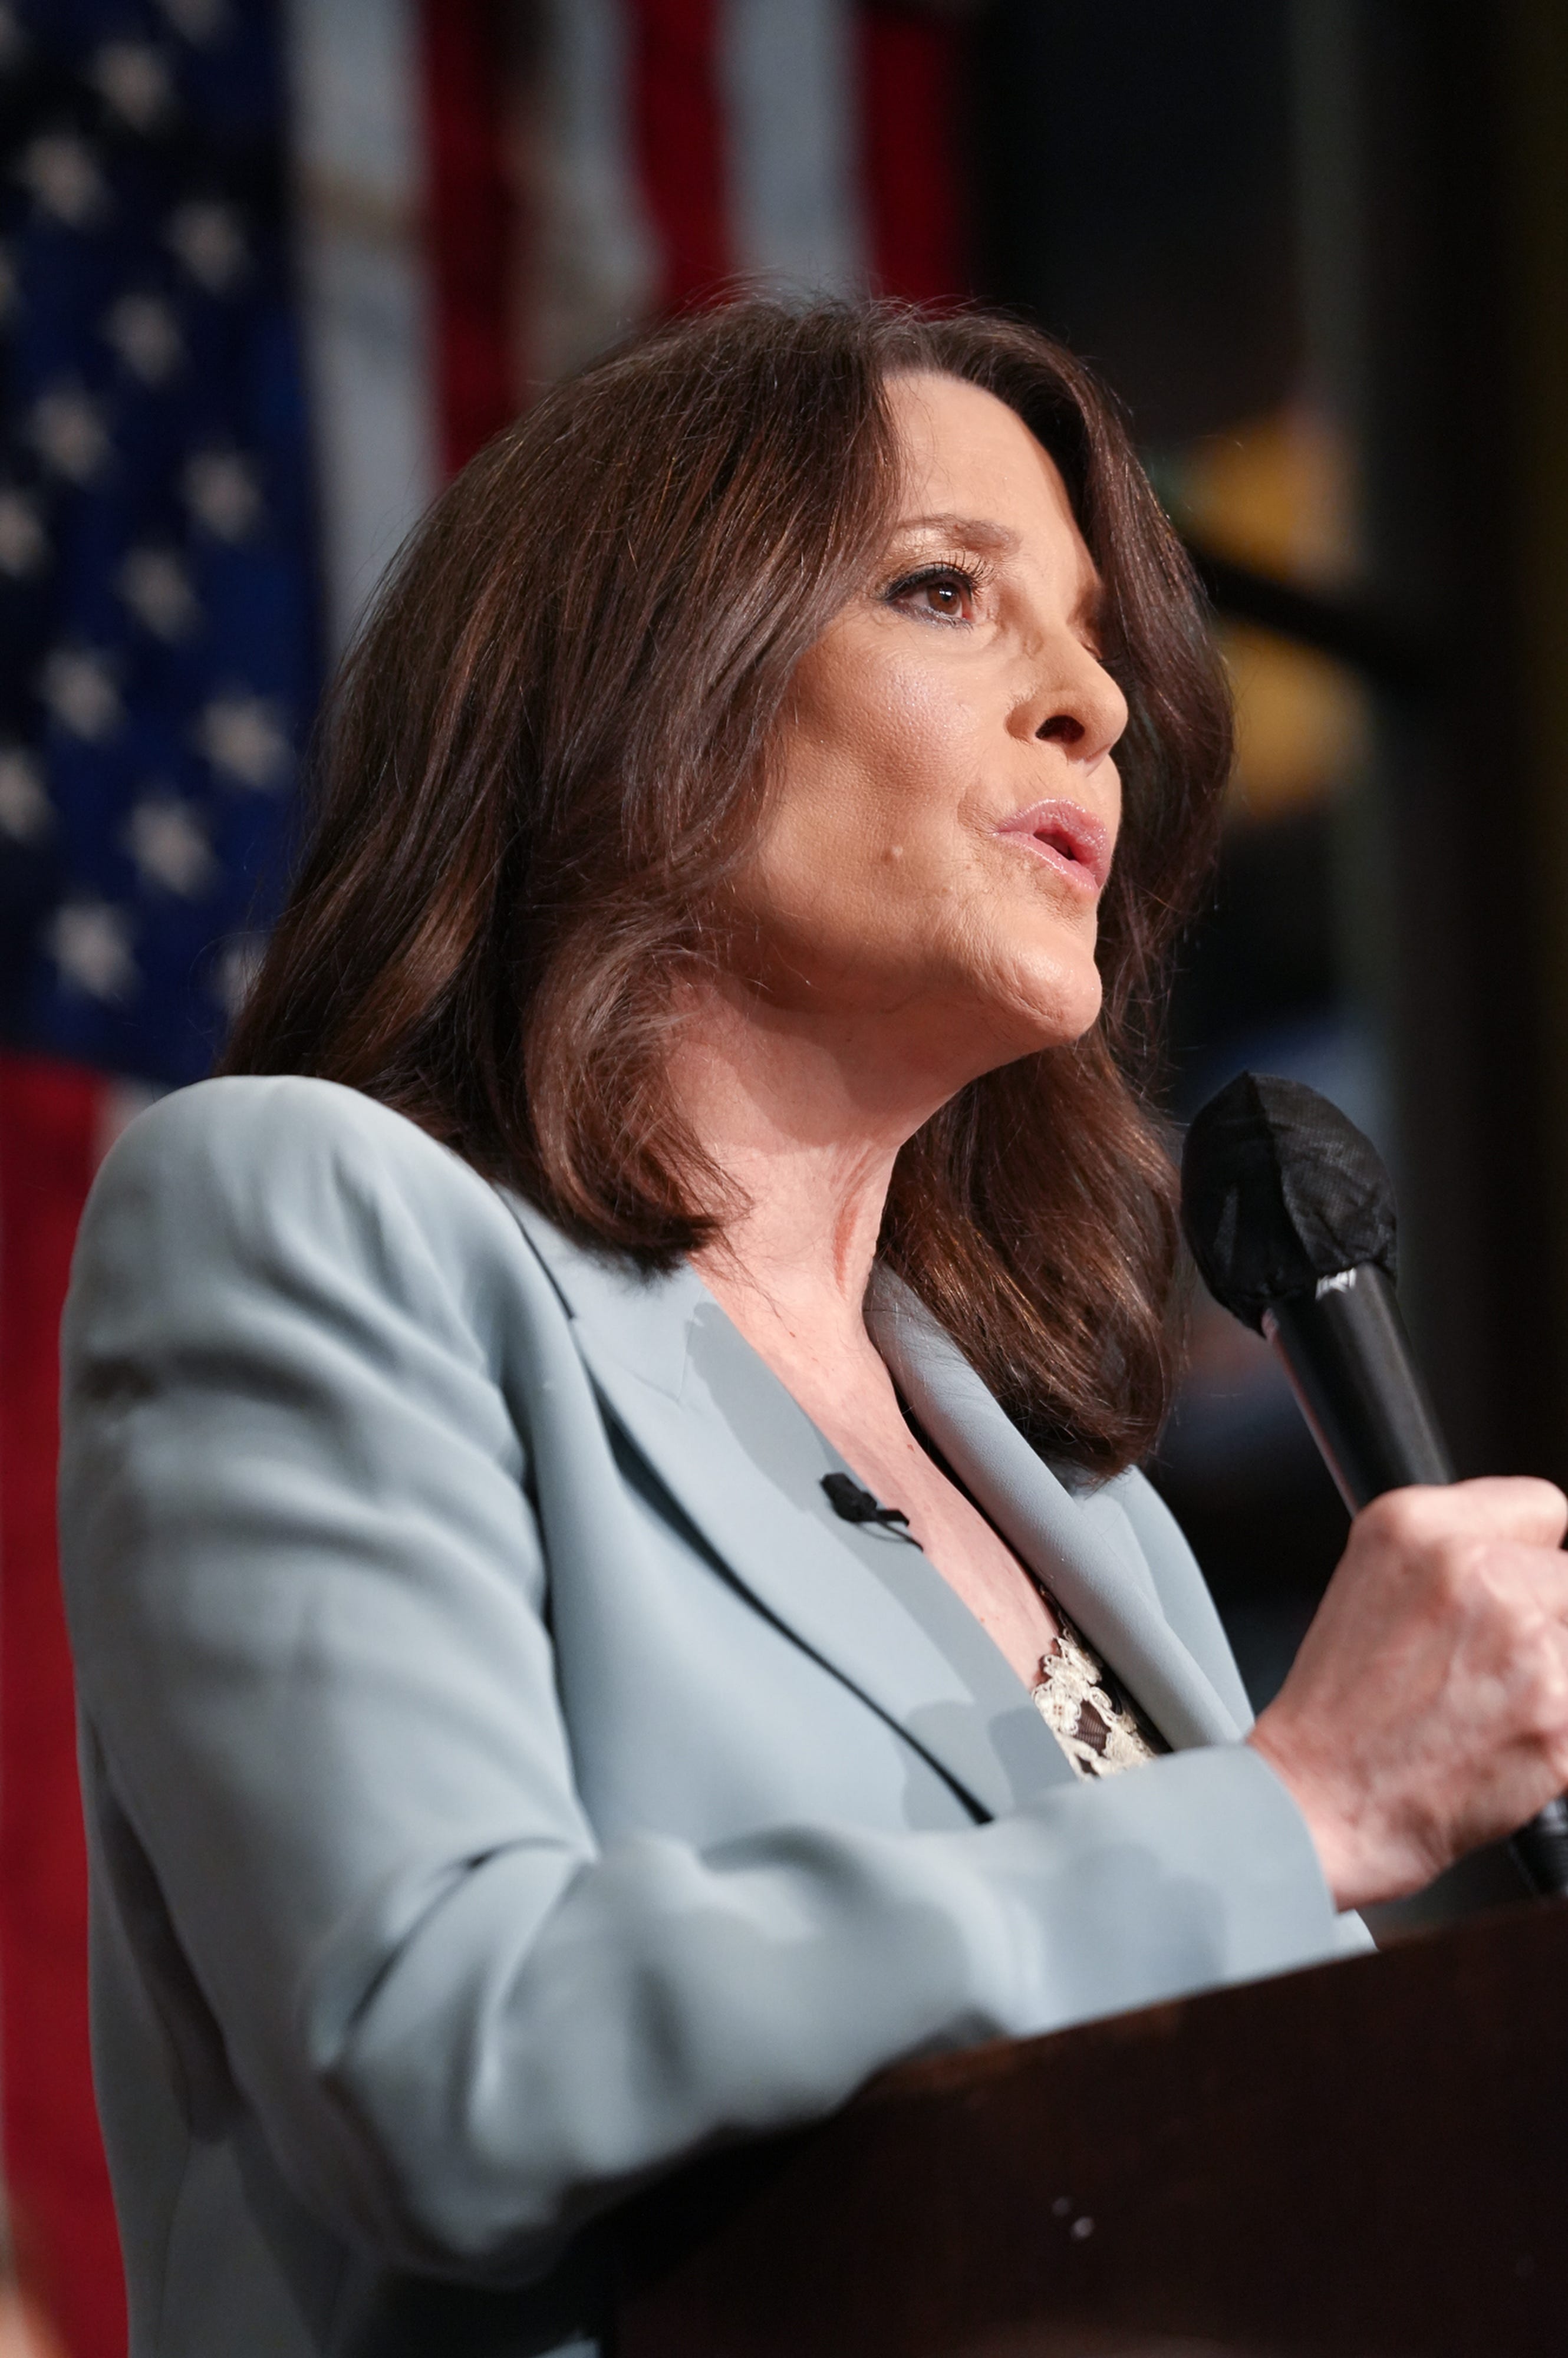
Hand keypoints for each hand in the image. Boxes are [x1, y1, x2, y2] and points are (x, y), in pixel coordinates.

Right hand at [1248, 1477, 1567, 1909]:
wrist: (1319, 1802)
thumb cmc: (1339, 1711)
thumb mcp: (1370, 1581)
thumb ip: (1458, 1551)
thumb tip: (1539, 1554)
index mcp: (1417, 1526)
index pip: (1544, 1507)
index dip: (1530, 1557)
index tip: (1516, 1594)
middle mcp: (1475, 1570)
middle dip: (1547, 1623)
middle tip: (1489, 1668)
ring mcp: (1523, 1641)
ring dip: (1553, 1680)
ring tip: (1491, 1708)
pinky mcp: (1556, 1714)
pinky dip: (1556, 1732)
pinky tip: (1503, 1742)